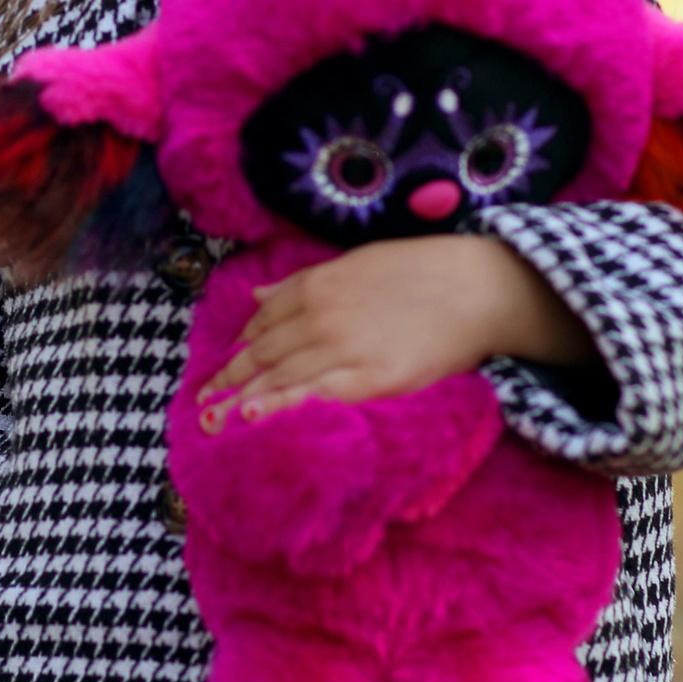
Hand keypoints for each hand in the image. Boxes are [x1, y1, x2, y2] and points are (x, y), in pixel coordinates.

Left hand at [199, 235, 596, 423]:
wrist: (478, 288)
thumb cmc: (424, 271)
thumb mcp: (357, 263)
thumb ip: (303, 282)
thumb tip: (257, 296)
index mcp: (318, 284)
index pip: (264, 321)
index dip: (241, 346)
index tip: (227, 365)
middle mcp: (321, 315)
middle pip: (264, 352)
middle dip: (230, 377)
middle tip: (204, 400)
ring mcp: (344, 348)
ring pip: (279, 376)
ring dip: (241, 398)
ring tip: (213, 418)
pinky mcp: (370, 379)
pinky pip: (312, 396)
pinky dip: (277, 406)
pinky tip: (250, 417)